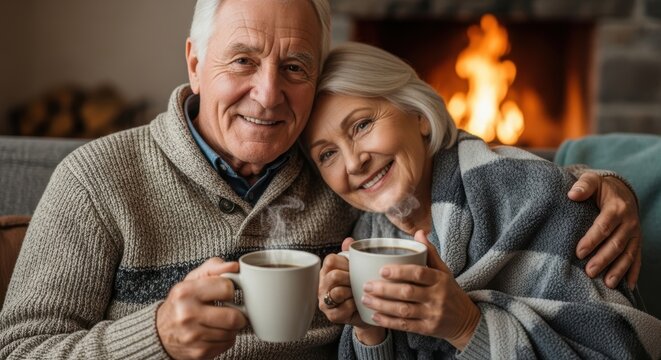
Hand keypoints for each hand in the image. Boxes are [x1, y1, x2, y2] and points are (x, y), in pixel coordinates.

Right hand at [156, 257, 247, 359]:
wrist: (160, 332)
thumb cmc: (182, 302)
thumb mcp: (192, 279)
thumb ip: (214, 268)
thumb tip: (234, 266)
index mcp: (186, 292)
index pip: (226, 288)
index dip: (230, 290)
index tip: (226, 293)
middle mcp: (187, 314)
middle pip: (233, 316)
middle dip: (239, 313)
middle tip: (233, 310)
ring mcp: (193, 336)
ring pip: (232, 332)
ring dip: (232, 327)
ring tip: (222, 321)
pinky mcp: (199, 352)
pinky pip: (228, 344)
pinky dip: (226, 338)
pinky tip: (216, 332)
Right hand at [318, 238, 385, 344]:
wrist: (365, 312)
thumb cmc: (358, 288)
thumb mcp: (355, 269)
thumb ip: (351, 254)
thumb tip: (349, 240)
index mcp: (326, 271)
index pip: (331, 260)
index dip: (346, 262)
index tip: (354, 268)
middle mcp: (322, 286)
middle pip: (334, 276)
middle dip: (350, 278)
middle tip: (359, 281)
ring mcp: (325, 301)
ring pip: (338, 292)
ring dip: (352, 292)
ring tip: (357, 293)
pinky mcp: (332, 316)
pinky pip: (344, 307)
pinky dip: (354, 305)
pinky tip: (357, 305)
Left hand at [362, 230, 479, 350]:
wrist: (466, 320)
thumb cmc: (449, 291)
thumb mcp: (444, 271)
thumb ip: (430, 253)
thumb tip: (419, 232)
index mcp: (440, 279)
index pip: (418, 273)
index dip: (399, 272)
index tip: (381, 270)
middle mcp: (437, 297)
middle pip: (407, 292)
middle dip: (384, 289)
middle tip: (366, 285)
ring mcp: (433, 314)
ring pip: (403, 310)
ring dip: (382, 305)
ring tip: (365, 299)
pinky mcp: (428, 329)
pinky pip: (405, 325)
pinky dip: (388, 321)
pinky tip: (374, 316)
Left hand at [568, 172, 641, 288]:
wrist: (621, 190)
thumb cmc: (600, 187)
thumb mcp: (591, 180)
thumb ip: (583, 186)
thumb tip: (572, 194)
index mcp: (616, 207)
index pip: (604, 226)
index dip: (592, 240)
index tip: (578, 252)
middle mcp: (629, 222)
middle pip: (616, 243)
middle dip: (603, 259)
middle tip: (589, 272)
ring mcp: (634, 233)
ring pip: (627, 254)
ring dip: (618, 270)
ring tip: (607, 283)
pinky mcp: (636, 242)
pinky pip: (637, 258)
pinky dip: (633, 272)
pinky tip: (627, 286)